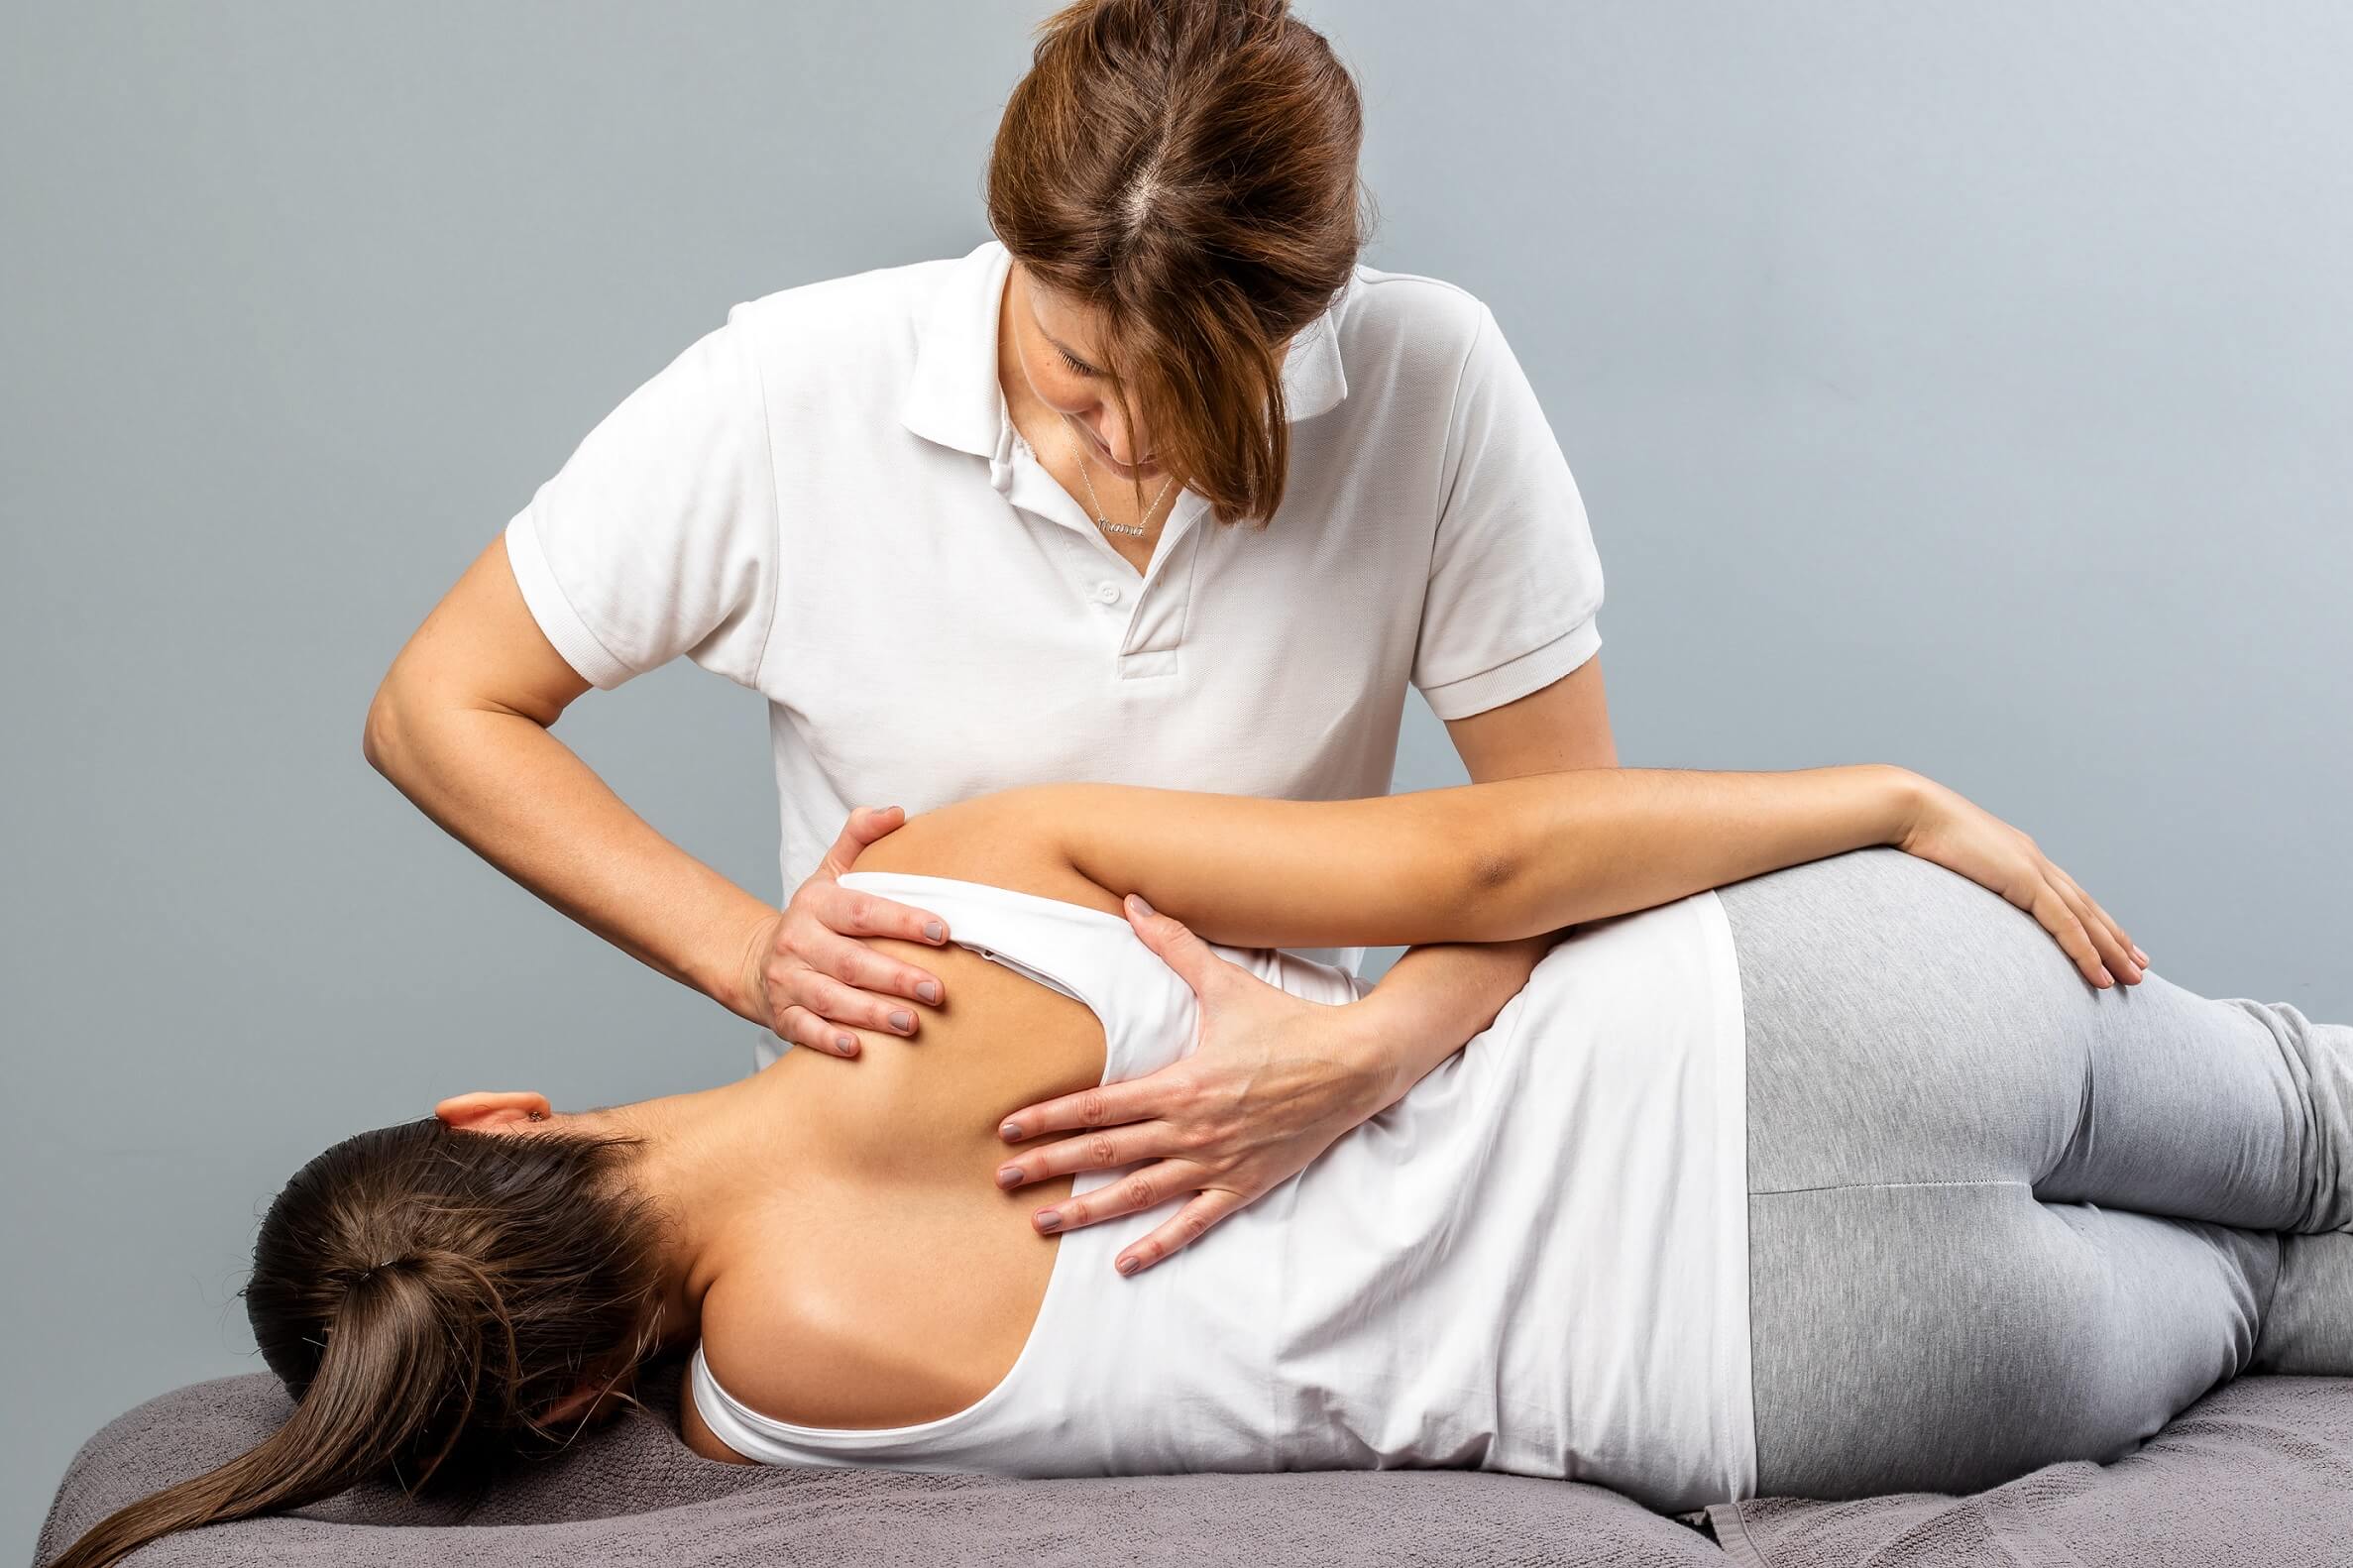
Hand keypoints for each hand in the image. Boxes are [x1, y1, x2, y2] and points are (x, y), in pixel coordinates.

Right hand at [735, 804, 951, 1055]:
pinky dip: (829, 1040)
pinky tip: (857, 1049)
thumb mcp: (831, 872)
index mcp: (817, 903)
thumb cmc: (816, 918)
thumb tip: (895, 811)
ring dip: (872, 1013)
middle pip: (850, 961)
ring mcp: (788, 980)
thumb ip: (860, 839)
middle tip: (937, 991)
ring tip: (912, 1024)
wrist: (758, 961)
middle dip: (895, 977)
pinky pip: (804, 1030)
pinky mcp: (782, 1015)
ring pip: (830, 998)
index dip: (903, 920)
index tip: (944, 932)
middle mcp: (798, 941)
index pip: (863, 910)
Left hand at [993, 894, 1388, 1276]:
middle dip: (1049, 1166)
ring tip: (1042, 1223)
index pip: (1098, 1106)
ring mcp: (1216, 1164)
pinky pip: (1192, 1224)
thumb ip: (1174, 945)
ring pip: (1137, 1195)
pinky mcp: (1243, 1186)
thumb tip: (1135, 902)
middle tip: (1002, 1180)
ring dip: (1086, 1211)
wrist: (1354, 1065)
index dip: (1049, 1118)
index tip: (1008, 1130)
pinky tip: (1123, 1264)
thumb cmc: (1287, 1024)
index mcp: (1180, 1083)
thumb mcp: (1226, 983)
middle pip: (1104, 1153)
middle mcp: (1191, 1129)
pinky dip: (1157, 1245)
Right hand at [1893, 772, 2147, 988]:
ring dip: (2111, 950)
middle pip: (2086, 907)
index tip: (2109, 942)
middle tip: (2138, 965)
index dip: (2090, 920)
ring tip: (2132, 978)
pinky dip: (2086, 951)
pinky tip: (2100, 975)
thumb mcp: (1942, 862)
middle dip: (2114, 938)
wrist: (1908, 809)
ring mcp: (2032, 868)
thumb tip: (1944, 903)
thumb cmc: (1912, 833)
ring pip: (2086, 918)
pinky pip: (2064, 923)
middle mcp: (2033, 860)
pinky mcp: (2025, 879)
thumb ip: (1955, 879)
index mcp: (2016, 856)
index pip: (2065, 894)